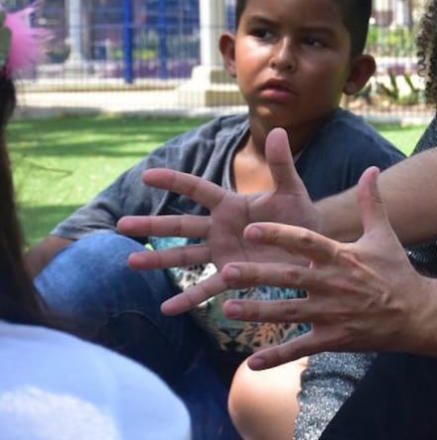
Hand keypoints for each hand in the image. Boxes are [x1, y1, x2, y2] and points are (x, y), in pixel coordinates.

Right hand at [118, 127, 320, 314]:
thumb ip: (281, 163)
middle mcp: (220, 228)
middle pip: (180, 226)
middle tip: (121, 225)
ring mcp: (222, 252)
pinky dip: (188, 299)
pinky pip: (206, 287)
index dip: (174, 182)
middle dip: (152, 226)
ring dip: (158, 260)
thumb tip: (276, 130)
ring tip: (131, 262)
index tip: (147, 174)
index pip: (197, 189)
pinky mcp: (232, 274)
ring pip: (185, 256)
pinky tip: (166, 310)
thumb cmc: (299, 214)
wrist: (312, 246)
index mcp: (231, 204)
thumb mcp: (292, 189)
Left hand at [216, 165, 428, 369]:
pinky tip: (252, 363)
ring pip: (289, 313)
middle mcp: (334, 285)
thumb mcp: (384, 234)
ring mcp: (333, 314)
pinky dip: (277, 357)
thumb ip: (371, 202)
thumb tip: (371, 169)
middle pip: (289, 278)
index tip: (251, 228)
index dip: (278, 235)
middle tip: (226, 272)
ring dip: (258, 312)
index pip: (306, 242)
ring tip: (227, 308)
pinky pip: (301, 348)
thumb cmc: (396, 271)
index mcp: (342, 257)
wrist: (417, 314)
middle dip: (257, 276)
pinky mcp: (334, 338)